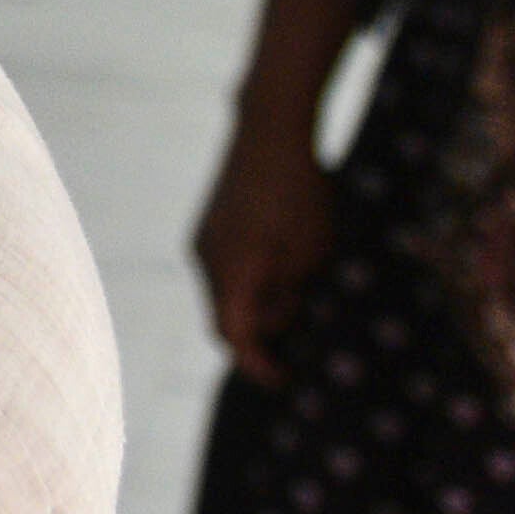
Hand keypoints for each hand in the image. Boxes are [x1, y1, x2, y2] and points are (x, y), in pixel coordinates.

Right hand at [194, 117, 340, 379]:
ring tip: (294, 300)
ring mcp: (202, 242)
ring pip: (223, 294)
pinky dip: (245, 283)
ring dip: (253, 307)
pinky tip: (276, 269)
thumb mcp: (312, 255)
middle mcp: (208, 262)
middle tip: (294, 349)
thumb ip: (289, 295)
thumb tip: (278, 322)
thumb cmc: (301, 194)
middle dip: (257, 338)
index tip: (283, 382)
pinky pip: (222, 270)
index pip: (236, 339)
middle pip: (225, 319)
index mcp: (235, 274)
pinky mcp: (206, 226)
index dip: (258, 367)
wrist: (269, 131)